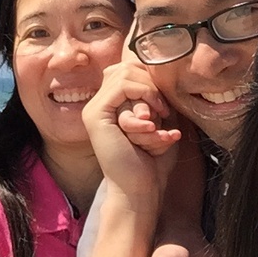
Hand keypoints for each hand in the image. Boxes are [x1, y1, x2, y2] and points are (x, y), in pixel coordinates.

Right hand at [83, 59, 180, 200]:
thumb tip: (158, 69)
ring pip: (126, 74)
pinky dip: (144, 100)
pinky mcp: (95, 115)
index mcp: (110, 105)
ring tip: (155, 124)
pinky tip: (150, 124)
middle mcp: (99, 104)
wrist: (140, 190)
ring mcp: (94, 109)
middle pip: (128, 66)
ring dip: (149, 98)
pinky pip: (123, 86)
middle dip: (152, 88)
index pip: (130, 69)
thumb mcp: (157, 122)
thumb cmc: (152, 161)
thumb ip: (153, 96)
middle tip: (161, 117)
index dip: (151, 81)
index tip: (164, 110)